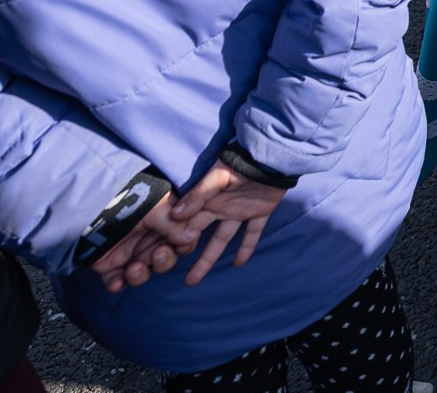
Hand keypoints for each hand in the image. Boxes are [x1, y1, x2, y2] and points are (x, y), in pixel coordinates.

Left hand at [91, 194, 196, 294]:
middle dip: (163, 261)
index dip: (182, 246)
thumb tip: (193, 236)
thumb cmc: (126, 200)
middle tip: (156, 255)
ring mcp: (130, 251)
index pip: (182, 239)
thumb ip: (174, 224)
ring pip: (144, 272)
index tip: (179, 246)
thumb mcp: (154, 208)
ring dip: (141, 275)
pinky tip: (116, 282)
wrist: (88, 204)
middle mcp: (148, 238)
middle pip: (165, 259)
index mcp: (164, 221)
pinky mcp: (111, 264)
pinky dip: (118, 284)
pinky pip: (118, 280)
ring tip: (132, 269)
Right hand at [169, 163, 287, 285]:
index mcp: (208, 199)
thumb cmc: (240, 163)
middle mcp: (220, 208)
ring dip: (210, 258)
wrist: (271, 156)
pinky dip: (247, 247)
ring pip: (222, 239)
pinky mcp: (260, 213)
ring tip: (194, 280)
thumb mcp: (217, 176)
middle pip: (200, 235)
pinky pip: (252, 233)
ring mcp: (240, 212)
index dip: (178, 237)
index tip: (164, 255)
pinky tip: (239, 264)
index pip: (189, 222)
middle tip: (178, 277)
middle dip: (187, 253)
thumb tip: (175, 215)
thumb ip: (199, 195)